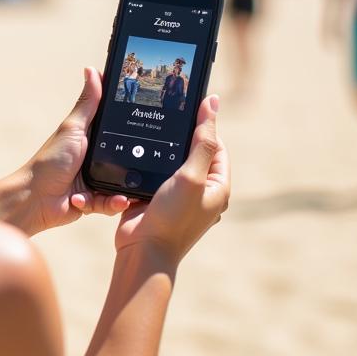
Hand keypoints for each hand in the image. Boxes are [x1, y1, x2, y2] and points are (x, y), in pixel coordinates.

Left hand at [0, 67, 132, 236]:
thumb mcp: (74, 127)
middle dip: (133, 165)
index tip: (149, 124)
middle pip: (126, 159)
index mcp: (91, 137)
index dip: (132, 127)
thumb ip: (88, 102)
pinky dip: (112, 203)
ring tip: (124, 192)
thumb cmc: (50, 159)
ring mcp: (95, 179)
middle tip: (146, 165)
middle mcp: (95, 158)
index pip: (118, 128)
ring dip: (123, 189)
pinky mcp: (94, 200)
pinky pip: (112, 202)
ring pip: (123, 184)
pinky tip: (115, 201)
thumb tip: (91, 69)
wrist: (36, 198)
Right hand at [115, 96, 228, 263]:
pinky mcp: (157, 199)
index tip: (190, 105)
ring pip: (173, 162)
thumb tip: (213, 104)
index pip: (217, 146)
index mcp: (218, 187)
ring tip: (152, 130)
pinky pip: (156, 174)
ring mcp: (179, 197)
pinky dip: (149, 163)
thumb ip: (202, 141)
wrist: (143, 251)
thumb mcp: (192, 176)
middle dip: (182, 135)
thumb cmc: (173, 217)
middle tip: (167, 115)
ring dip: (163, 149)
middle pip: (195, 152)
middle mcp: (201, 192)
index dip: (205, 125)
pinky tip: (138, 150)